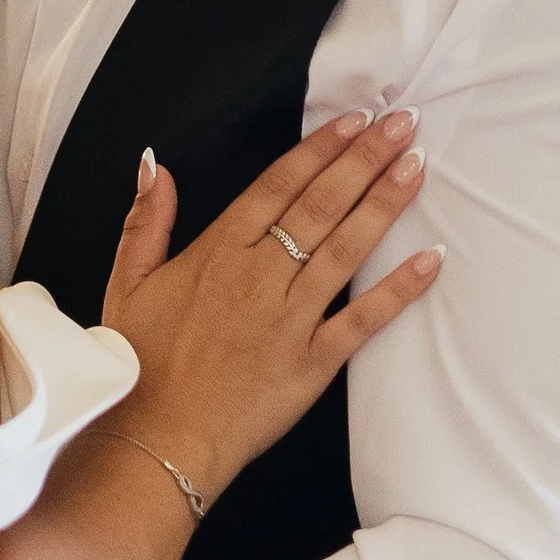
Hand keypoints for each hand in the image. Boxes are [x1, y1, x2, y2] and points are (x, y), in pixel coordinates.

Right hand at [101, 107, 441, 501]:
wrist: (156, 438)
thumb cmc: (138, 364)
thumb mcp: (127, 283)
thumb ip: (145, 221)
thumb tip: (156, 164)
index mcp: (217, 251)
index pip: (279, 185)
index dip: (320, 149)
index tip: (354, 120)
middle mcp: (259, 275)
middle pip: (321, 204)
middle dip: (364, 159)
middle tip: (402, 122)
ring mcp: (290, 318)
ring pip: (345, 248)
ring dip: (384, 204)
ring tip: (416, 166)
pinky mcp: (313, 361)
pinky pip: (363, 320)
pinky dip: (399, 290)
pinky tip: (431, 259)